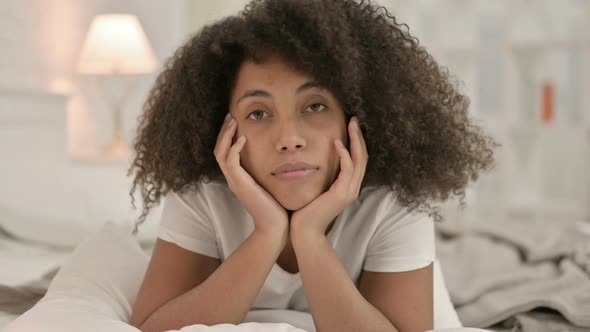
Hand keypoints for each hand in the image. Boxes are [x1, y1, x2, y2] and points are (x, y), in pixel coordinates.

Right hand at [214, 113, 288, 242]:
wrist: (275, 227)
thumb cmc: (277, 207)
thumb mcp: (271, 184)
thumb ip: (269, 171)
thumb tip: (280, 157)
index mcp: (238, 178)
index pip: (226, 152)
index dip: (228, 136)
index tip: (236, 121)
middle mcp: (233, 178)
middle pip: (218, 149)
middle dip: (224, 131)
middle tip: (231, 115)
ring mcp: (234, 181)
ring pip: (220, 152)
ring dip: (226, 135)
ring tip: (234, 121)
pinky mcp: (240, 184)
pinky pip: (231, 161)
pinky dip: (234, 148)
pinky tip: (243, 138)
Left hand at [290, 116, 367, 238]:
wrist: (304, 232)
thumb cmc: (305, 211)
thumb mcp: (315, 188)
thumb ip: (319, 176)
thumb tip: (311, 160)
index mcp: (347, 186)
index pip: (357, 159)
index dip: (356, 142)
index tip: (351, 125)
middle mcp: (352, 188)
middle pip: (363, 156)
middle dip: (359, 136)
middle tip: (355, 119)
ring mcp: (349, 191)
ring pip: (359, 160)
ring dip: (355, 140)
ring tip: (351, 124)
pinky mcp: (342, 194)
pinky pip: (347, 169)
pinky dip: (344, 154)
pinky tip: (337, 143)